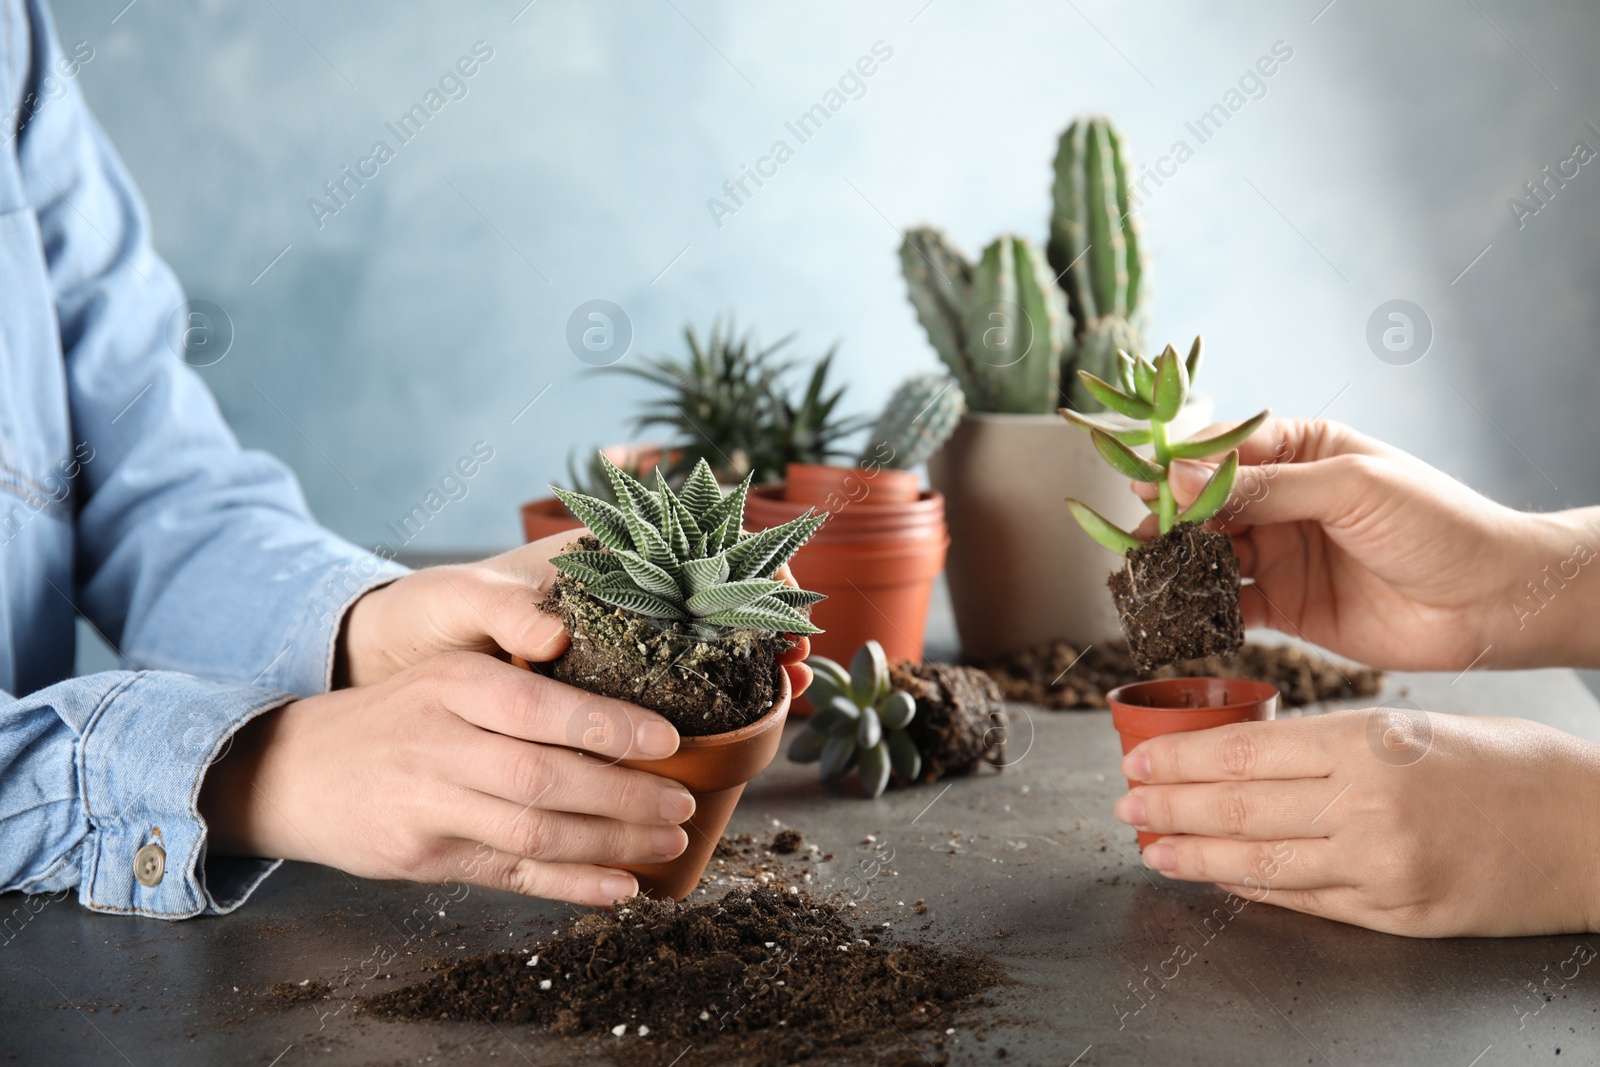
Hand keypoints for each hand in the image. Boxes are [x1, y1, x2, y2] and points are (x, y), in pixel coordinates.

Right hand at [200, 652, 697, 905]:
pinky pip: (511, 875)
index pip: (540, 707)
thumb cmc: (398, 716)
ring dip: (611, 843)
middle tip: (683, 804)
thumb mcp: (450, 675)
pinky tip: (620, 886)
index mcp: (453, 684)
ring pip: (534, 833)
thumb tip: (627, 708)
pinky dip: (572, 884)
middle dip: (626, 796)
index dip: (608, 726)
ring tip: (668, 840)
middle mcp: (439, 743)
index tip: (669, 740)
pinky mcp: (422, 857)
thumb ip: (522, 686)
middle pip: (545, 778)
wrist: (296, 769)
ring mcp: (428, 805)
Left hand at [340, 530, 813, 693]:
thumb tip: (551, 634)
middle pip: (712, 599)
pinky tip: (740, 731)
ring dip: (751, 667)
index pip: (689, 542)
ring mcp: (614, 648)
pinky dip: (709, 711)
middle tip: (800, 656)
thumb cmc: (426, 614)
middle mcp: (615, 597)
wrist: (391, 664)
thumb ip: (500, 607)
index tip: (778, 592)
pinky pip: (668, 700)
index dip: (742, 562)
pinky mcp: (600, 698)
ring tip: (791, 690)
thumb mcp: (455, 600)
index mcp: (592, 558)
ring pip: (701, 651)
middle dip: (766, 622)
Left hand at [1113, 710, 1599, 936]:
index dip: (1180, 757)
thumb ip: (1341, 742)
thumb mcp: (1421, 725)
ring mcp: (1381, 866)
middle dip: (1169, 805)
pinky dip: (1252, 887)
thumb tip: (1258, 753)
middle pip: (1239, 806)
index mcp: (1371, 740)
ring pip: (1260, 860)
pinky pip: (1305, 900)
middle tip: (1124, 803)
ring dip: (1193, 854)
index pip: (1246, 750)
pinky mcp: (1398, 914)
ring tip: (1151, 847)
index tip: (1138, 756)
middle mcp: (1368, 805)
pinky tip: (1216, 876)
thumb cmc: (1515, 765)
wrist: (1597, 834)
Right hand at [1137, 418, 1595, 670]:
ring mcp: (1283, 555)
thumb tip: (1180, 474)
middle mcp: (1285, 502)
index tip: (1140, 477)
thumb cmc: (1439, 524)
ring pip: (1209, 556)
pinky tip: (1178, 615)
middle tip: (1133, 534)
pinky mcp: (1287, 608)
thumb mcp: (1348, 487)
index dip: (1178, 463)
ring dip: (1176, 564)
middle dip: (1166, 517)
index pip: (1224, 448)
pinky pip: (1229, 607)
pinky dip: (1200, 611)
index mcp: (1303, 452)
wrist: (1494, 603)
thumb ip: (1263, 485)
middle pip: (1205, 504)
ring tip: (1144, 575)